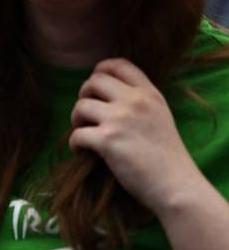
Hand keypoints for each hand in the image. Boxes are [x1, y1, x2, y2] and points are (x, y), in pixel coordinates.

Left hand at [69, 58, 199, 215]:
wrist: (176, 184)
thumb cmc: (166, 157)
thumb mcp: (160, 117)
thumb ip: (139, 103)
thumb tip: (104, 96)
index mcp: (150, 94)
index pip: (118, 64)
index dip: (100, 72)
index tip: (95, 89)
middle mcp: (136, 101)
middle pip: (93, 81)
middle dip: (83, 97)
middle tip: (87, 116)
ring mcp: (121, 119)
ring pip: (80, 106)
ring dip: (76, 121)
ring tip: (85, 134)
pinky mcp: (108, 140)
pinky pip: (76, 134)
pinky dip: (74, 144)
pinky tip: (83, 152)